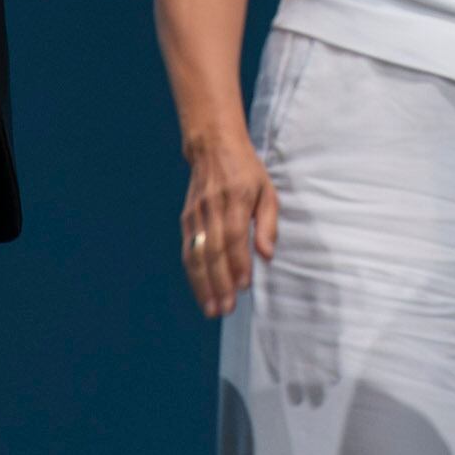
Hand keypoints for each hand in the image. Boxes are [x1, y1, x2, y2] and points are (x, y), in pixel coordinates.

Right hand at [179, 133, 279, 317]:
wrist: (212, 146)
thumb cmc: (246, 171)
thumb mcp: (267, 190)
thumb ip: (268, 224)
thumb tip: (267, 255)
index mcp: (235, 197)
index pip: (234, 235)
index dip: (238, 262)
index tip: (244, 286)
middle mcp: (212, 207)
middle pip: (213, 249)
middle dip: (219, 282)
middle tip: (227, 308)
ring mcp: (196, 214)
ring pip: (196, 254)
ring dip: (203, 284)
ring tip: (212, 309)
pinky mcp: (187, 219)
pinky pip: (188, 250)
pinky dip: (193, 273)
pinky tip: (201, 292)